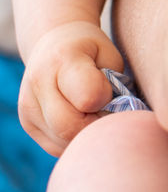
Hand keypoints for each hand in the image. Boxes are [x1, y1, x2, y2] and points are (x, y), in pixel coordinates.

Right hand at [18, 21, 124, 154]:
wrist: (54, 44)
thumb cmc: (91, 51)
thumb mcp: (109, 55)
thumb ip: (114, 84)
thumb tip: (115, 119)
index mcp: (63, 59)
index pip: (89, 97)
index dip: (107, 101)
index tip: (111, 94)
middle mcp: (38, 83)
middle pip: (71, 127)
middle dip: (96, 126)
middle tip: (107, 112)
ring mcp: (28, 107)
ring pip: (64, 141)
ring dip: (85, 135)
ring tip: (93, 113)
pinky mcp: (27, 124)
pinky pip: (57, 147)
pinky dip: (74, 140)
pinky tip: (80, 121)